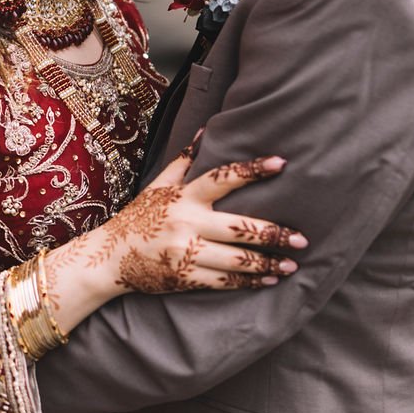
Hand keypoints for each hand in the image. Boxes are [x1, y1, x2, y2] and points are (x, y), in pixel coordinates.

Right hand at [94, 141, 305, 294]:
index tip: (280, 163)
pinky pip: (225, 281)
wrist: (111, 258)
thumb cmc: (139, 217)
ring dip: (268, 263)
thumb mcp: (158, 186)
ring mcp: (187, 253)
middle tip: (302, 239)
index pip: (223, 178)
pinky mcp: (186, 278)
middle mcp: (187, 224)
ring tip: (292, 264)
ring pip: (237, 259)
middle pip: (240, 227)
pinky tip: (269, 280)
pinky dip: (249, 282)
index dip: (252, 169)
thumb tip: (206, 130)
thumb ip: (184, 160)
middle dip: (275, 234)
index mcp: (184, 197)